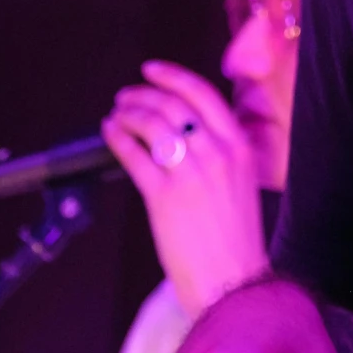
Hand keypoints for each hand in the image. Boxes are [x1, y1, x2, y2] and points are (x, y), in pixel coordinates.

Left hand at [103, 62, 268, 318]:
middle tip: (125, 96)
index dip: (173, 76)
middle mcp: (218, 152)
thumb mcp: (241, 184)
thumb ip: (220, 154)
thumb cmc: (236, 240)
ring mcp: (191, 173)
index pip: (204, 95)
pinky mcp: (164, 196)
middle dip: (144, 95)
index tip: (153, 70)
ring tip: (117, 115)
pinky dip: (119, 139)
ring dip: (129, 113)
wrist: (234, 282)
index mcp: (241, 146)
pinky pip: (135, 155)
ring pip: (153, 124)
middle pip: (174, 105)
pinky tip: (111, 134)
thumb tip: (183, 134)